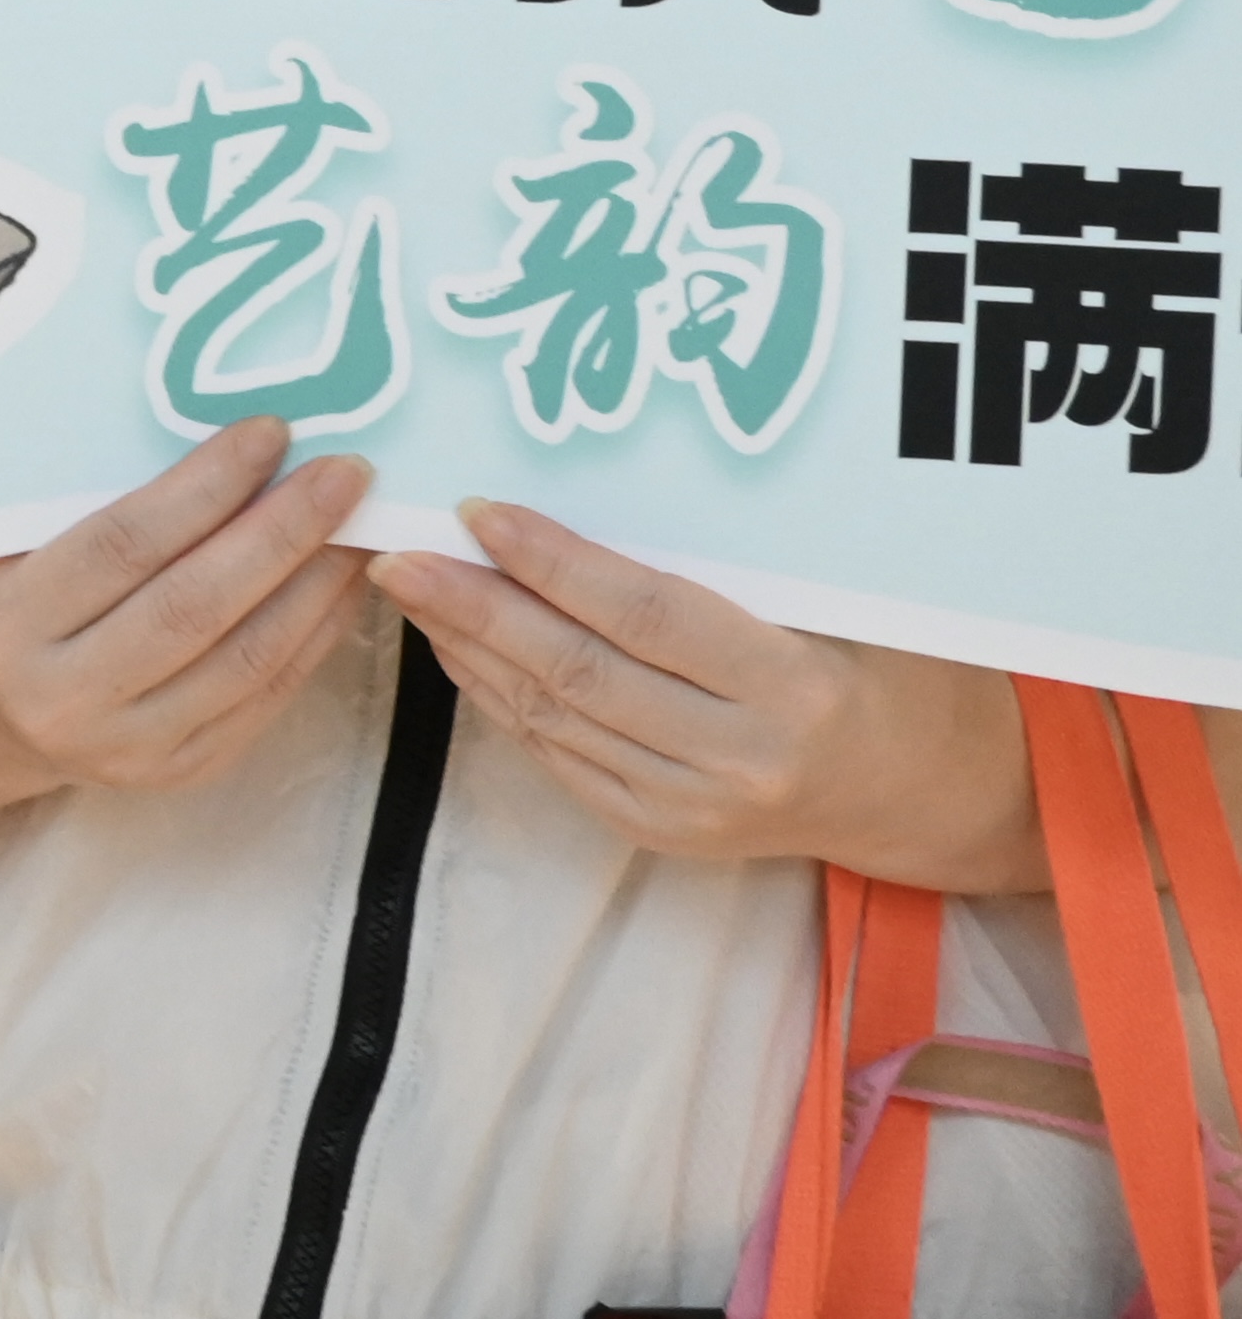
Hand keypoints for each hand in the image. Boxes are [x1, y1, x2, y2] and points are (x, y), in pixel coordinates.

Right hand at [0, 416, 377, 795]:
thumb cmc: (14, 601)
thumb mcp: (18, 547)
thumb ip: (96, 504)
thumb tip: (223, 444)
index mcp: (9, 621)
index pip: (123, 543)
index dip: (204, 487)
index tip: (269, 432)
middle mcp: (64, 695)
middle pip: (194, 605)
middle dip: (280, 530)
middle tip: (343, 471)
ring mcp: (128, 745)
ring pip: (244, 658)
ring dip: (313, 583)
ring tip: (358, 522)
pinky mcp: (183, 770)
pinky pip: (266, 698)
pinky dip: (315, 635)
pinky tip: (341, 585)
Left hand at [376, 503, 1040, 889]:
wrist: (920, 790)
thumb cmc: (883, 665)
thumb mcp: (835, 603)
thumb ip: (729, 566)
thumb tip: (591, 485)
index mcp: (792, 688)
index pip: (647, 615)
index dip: (556, 563)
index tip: (481, 511)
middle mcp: (738, 759)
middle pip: (580, 672)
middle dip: (477, 607)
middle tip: (399, 551)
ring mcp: (694, 809)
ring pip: (555, 718)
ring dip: (471, 650)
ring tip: (410, 587)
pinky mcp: (660, 833)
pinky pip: (559, 756)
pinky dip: (498, 699)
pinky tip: (458, 647)